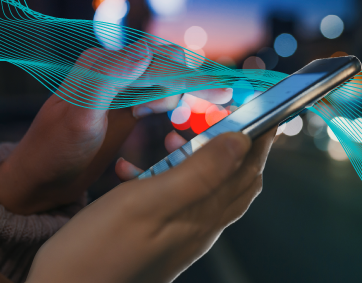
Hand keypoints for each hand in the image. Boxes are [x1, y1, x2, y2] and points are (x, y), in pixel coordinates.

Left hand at [0, 44, 231, 213]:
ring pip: (166, 82)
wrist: (36, 181)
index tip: (223, 87)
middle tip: (229, 95)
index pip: (158, 62)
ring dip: (192, 90)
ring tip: (218, 102)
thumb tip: (146, 48)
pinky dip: (178, 102)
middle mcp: (113, 73)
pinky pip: (158, 97)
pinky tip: (187, 114)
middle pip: (166, 68)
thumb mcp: (79, 115)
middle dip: (199, 80)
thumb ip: (108, 77)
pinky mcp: (123, 109)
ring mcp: (119, 91)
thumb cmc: (53, 151)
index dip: (193, 74)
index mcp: (103, 67)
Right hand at [26, 129, 275, 282]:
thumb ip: (198, 173)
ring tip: (176, 136)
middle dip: (235, 143)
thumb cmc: (97, 252)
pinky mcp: (161, 239)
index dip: (260, 138)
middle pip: (235, 179)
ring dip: (202, 157)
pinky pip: (180, 200)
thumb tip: (240, 141)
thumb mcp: (147, 202)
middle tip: (219, 115)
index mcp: (203, 217)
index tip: (263, 110)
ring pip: (209, 188)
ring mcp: (181, 236)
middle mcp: (200, 229)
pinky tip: (142, 168)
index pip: (248, 170)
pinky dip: (172, 176)